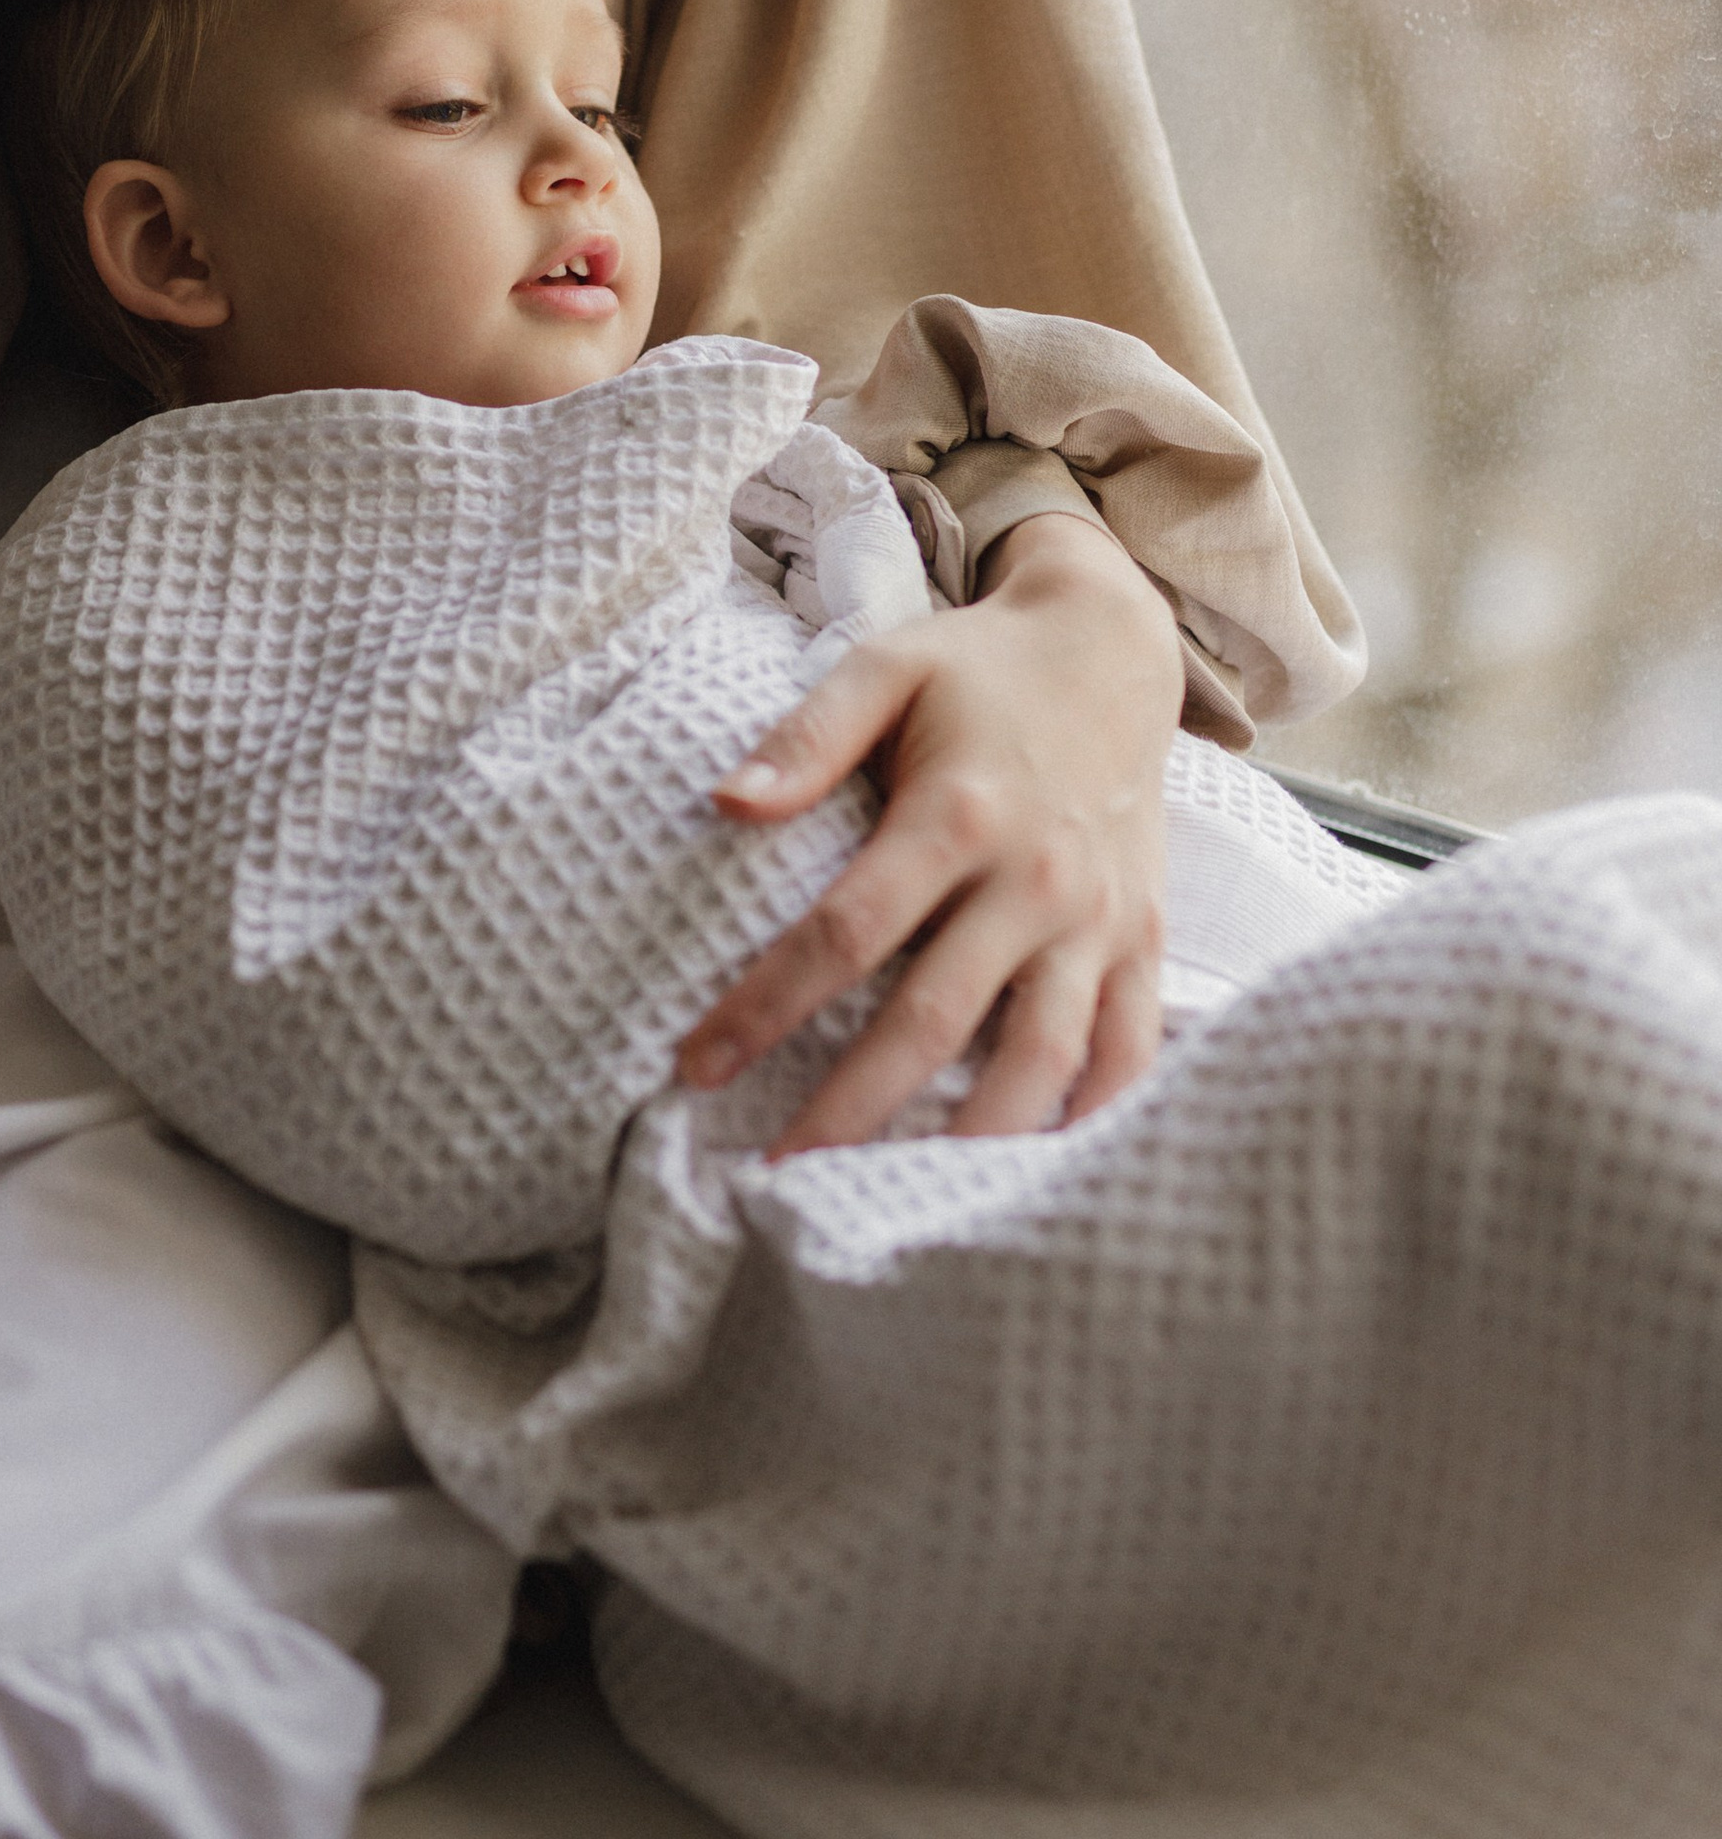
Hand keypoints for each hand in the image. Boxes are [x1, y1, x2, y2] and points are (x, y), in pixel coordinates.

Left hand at [676, 512, 1177, 1151]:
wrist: (1115, 646)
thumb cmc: (978, 666)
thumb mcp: (885, 667)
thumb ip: (806, 736)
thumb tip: (724, 804)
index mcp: (960, 814)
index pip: (845, 935)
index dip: (765, 1006)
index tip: (696, 1066)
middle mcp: (1033, 879)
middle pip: (933, 1020)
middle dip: (850, 1106)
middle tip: (778, 1171)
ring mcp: (1096, 918)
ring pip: (1037, 1057)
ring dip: (966, 1137)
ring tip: (894, 1193)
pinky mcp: (1142, 937)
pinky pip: (1127, 1048)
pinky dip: (1087, 1114)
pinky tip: (1031, 1164)